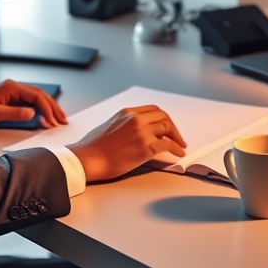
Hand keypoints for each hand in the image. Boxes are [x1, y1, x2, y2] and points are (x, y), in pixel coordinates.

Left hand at [0, 80, 67, 130]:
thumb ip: (13, 113)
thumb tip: (33, 113)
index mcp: (10, 87)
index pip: (36, 96)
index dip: (47, 109)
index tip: (53, 122)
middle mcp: (12, 87)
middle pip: (39, 95)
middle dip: (53, 108)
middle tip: (63, 120)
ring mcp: (10, 92)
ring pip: (35, 98)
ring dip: (47, 108)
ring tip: (57, 119)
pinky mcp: (7, 99)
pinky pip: (27, 102)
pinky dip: (38, 109)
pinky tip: (43, 116)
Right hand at [69, 105, 185, 182]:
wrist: (87, 158)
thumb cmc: (92, 147)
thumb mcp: (109, 125)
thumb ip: (124, 125)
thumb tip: (134, 133)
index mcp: (126, 112)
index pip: (153, 109)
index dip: (163, 118)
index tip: (167, 126)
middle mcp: (135, 119)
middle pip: (163, 117)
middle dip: (173, 127)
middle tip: (177, 137)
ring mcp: (141, 132)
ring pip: (167, 128)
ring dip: (177, 137)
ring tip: (180, 146)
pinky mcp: (145, 148)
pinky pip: (168, 145)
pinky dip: (176, 149)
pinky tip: (179, 153)